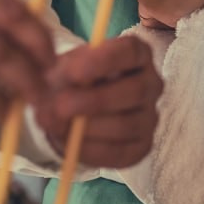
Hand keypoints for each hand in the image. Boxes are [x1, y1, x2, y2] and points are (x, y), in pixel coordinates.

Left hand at [38, 36, 160, 167]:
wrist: (72, 107)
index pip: (131, 51)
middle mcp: (151, 83)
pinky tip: (68, 144)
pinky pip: (121, 152)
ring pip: (127, 125)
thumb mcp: (65, 67)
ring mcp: (150, 116)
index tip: (73, 72)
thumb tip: (52, 88)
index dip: (104, 61)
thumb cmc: (73, 78)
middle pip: (134, 91)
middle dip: (93, 101)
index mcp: (137, 53)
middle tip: (59, 106)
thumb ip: (61, 73)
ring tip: (54, 126)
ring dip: (87, 128)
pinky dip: (90, 150)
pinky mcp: (143, 145)